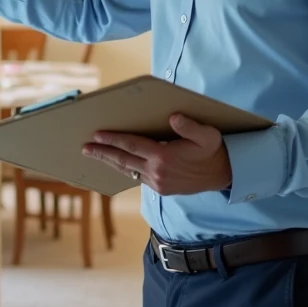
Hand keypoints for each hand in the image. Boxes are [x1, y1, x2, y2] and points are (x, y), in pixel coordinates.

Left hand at [82, 114, 232, 195]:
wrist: (223, 175)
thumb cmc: (213, 150)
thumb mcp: (207, 134)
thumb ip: (190, 126)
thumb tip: (173, 117)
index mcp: (164, 157)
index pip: (132, 146)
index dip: (112, 140)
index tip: (96, 135)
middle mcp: (157, 172)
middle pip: (123, 161)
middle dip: (102, 153)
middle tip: (85, 148)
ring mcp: (158, 183)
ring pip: (128, 171)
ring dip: (110, 163)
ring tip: (94, 155)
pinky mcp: (160, 189)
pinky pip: (137, 177)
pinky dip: (124, 169)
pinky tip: (117, 164)